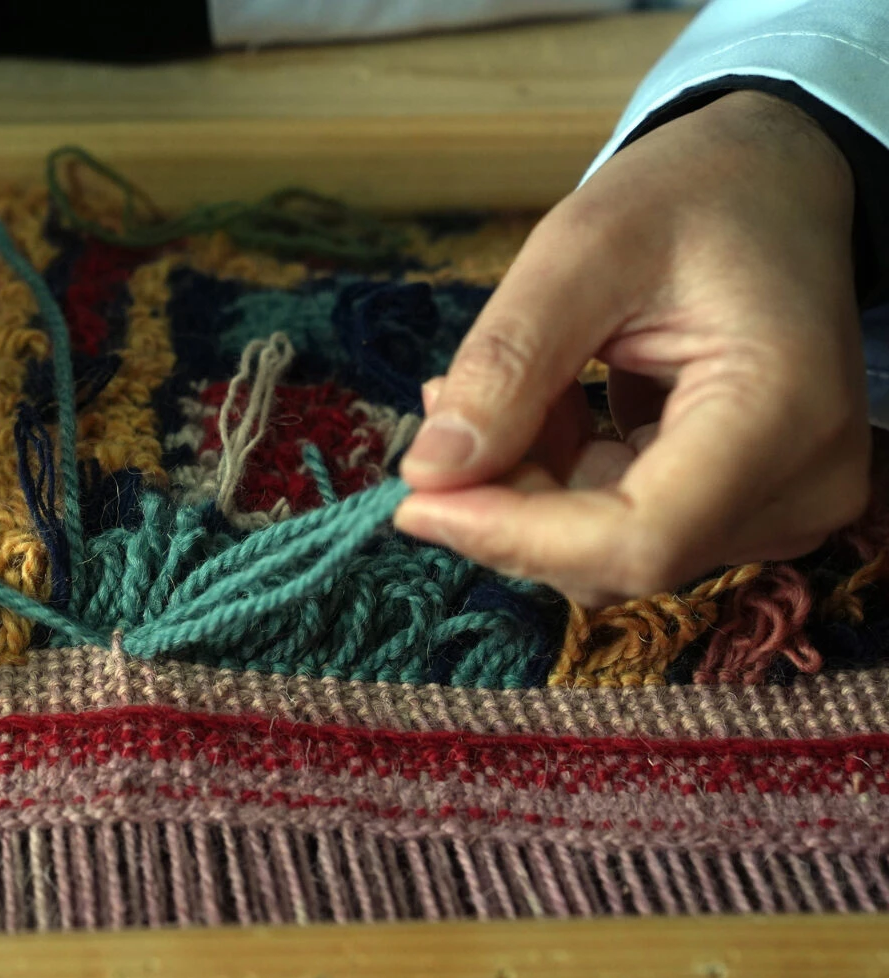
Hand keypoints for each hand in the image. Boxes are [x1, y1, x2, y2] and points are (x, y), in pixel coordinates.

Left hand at [393, 90, 870, 608]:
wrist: (775, 182)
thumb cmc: (694, 195)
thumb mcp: (580, 251)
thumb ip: (506, 364)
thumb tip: (430, 472)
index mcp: (781, 414)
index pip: (638, 540)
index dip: (513, 536)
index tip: (414, 499)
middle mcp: (804, 483)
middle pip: (616, 554)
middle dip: (509, 501)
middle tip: (446, 404)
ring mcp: (784, 504)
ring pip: (608, 550)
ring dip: (530, 485)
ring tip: (507, 382)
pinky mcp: (748, 508)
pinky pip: (624, 529)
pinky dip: (560, 480)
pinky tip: (545, 405)